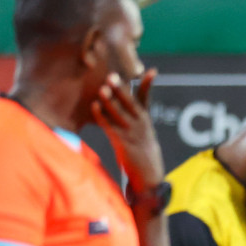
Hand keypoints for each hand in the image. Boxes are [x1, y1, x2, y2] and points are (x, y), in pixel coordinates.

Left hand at [93, 70, 164, 193]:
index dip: (148, 84)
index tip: (151, 71)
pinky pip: (109, 126)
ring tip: (102, 89)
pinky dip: (101, 116)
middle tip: (112, 76)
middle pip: (130, 103)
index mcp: (146, 119)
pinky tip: (94, 106)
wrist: (148, 175)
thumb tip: (121, 100)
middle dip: (121, 90)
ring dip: (110, 101)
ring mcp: (131, 133)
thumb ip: (135, 116)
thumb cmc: (143, 151)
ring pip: (119, 113)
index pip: (147, 98)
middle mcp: (140, 124)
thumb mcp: (144, 132)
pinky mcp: (121, 143)